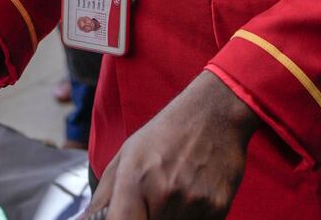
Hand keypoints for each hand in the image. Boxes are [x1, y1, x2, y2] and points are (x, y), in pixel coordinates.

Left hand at [86, 71, 257, 219]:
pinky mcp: (218, 208)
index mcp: (134, 180)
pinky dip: (192, 219)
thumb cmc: (166, 133)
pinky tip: (192, 198)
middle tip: (151, 204)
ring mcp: (193, 203)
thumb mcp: (126, 155)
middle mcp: (163, 194)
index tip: (126, 218)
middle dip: (147, 219)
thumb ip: (102, 197)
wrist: (215, 112)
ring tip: (173, 199)